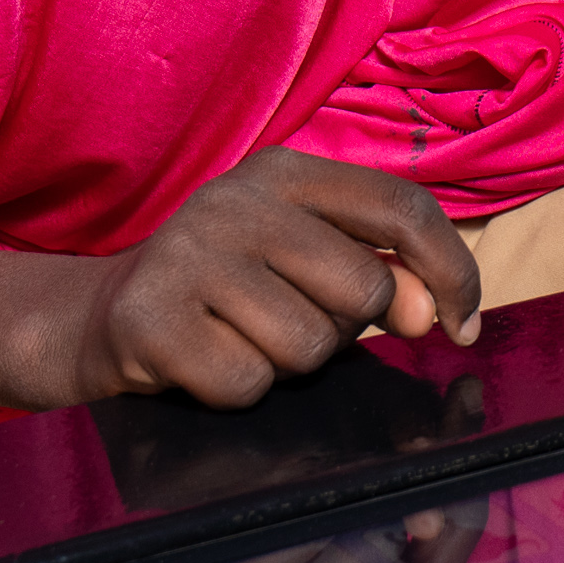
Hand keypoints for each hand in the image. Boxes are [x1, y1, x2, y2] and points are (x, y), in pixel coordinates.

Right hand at [58, 148, 480, 406]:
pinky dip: (236, 389)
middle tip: (288, 321)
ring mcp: (187, 256)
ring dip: (286, 364)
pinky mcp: (150, 319)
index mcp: (285, 172)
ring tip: (241, 337)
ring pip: (307, 347)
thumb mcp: (303, 260)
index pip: (402, 207)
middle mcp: (236, 201)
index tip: (463, 325)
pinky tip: (203, 360)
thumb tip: (427, 312)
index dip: (452, 270)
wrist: (100, 316)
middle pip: (361, 289)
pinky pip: (247, 383)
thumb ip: (378, 273)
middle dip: (344, 329)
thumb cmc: (229, 289)